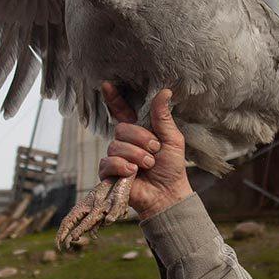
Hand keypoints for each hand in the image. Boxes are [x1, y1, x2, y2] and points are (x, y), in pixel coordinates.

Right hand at [98, 82, 191, 219]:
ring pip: (116, 145)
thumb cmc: (171, 167)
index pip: (122, 111)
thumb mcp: (172, 139)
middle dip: (141, 139)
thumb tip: (165, 91)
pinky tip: (133, 172)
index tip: (107, 84)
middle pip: (122, 128)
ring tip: (148, 165)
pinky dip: (123, 166)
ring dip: (136, 155)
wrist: (167, 194)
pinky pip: (108, 162)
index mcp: (139, 130)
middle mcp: (125, 141)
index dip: (114, 98)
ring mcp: (116, 157)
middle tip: (154, 151)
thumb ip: (163, 117)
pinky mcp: (109, 173)